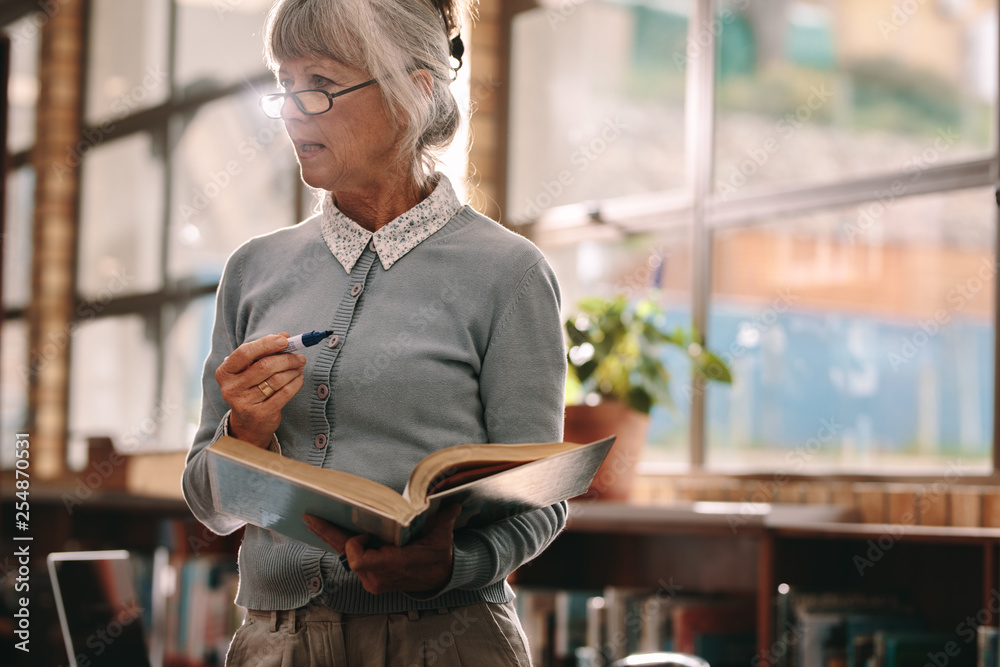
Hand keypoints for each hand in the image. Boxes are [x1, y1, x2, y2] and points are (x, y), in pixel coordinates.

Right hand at [216, 333, 305, 447]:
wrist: (248, 424)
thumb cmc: (251, 389)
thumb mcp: (250, 369)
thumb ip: (264, 351)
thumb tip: (285, 336)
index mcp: (225, 372)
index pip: (245, 353)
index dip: (266, 344)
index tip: (284, 340)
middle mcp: (231, 388)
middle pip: (264, 366)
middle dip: (286, 359)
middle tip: (300, 357)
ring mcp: (244, 403)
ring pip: (276, 380)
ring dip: (293, 370)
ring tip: (299, 367)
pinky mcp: (260, 414)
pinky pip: (284, 393)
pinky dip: (295, 383)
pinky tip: (298, 379)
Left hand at [303, 504, 462, 595]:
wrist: (437, 579)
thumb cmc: (438, 555)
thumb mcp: (442, 537)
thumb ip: (444, 520)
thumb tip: (454, 504)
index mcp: (394, 565)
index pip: (359, 560)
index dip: (354, 545)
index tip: (363, 531)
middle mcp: (378, 577)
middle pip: (345, 555)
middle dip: (328, 534)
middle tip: (310, 517)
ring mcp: (371, 580)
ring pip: (345, 557)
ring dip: (334, 538)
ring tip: (316, 520)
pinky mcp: (368, 579)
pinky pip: (350, 560)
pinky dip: (343, 545)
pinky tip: (333, 531)